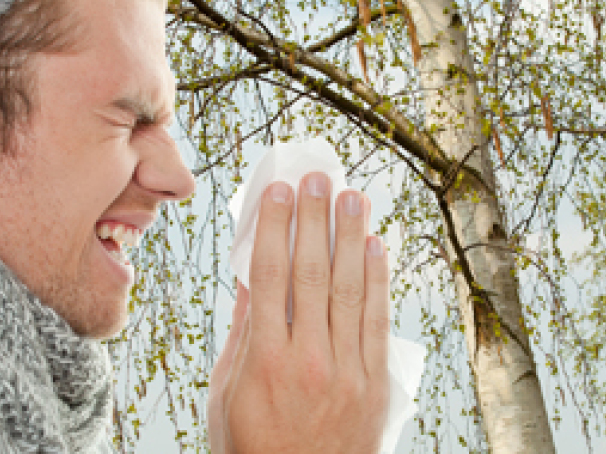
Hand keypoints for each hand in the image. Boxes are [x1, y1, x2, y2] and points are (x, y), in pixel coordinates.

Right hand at [207, 172, 389, 453]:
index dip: (273, 227)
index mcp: (262, 360)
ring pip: (350, 289)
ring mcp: (347, 371)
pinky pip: (378, 321)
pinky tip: (377, 246)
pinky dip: (379, 280)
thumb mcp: (226, 396)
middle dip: (315, 219)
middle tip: (318, 178)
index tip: (278, 191)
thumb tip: (249, 281)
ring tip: (353, 196)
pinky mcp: (375, 383)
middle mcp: (307, 359)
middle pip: (312, 273)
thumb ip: (240, 336)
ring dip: (351, 237)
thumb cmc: (254, 447)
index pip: (269, 276)